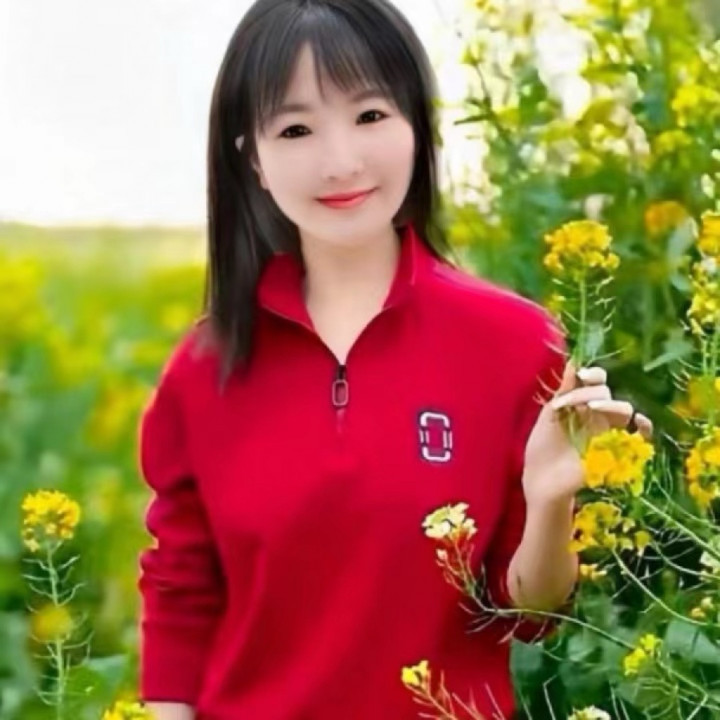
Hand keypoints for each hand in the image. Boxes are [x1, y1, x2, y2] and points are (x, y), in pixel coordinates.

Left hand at [521, 360, 653, 506]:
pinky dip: (644, 426)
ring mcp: (608, 432)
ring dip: (609, 404)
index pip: (595, 382)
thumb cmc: (542, 450)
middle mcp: (596, 415)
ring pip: (623, 409)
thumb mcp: (549, 417)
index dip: (592, 374)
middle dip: (590, 392)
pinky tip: (637, 421)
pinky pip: (641, 436)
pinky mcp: (617, 450)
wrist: (542, 482)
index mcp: (579, 405)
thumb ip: (564, 392)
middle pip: (606, 392)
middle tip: (569, 404)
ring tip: (591, 409)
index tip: (581, 375)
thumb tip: (573, 362)